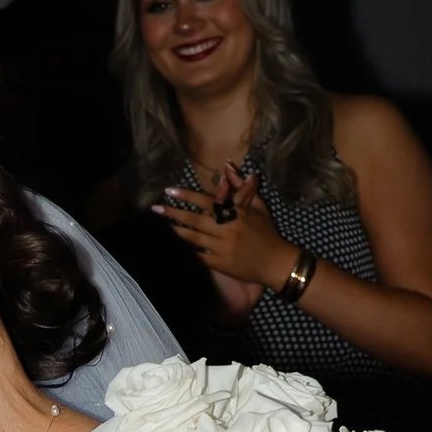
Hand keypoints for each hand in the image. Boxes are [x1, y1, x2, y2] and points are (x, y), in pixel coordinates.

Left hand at [151, 165, 294, 290]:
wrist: (276, 263)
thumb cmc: (267, 233)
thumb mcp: (259, 207)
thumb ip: (242, 188)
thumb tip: (228, 167)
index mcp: (237, 214)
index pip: (208, 201)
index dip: (187, 196)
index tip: (169, 191)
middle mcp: (228, 230)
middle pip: (196, 220)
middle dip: (174, 213)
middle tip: (156, 208)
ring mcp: (223, 248)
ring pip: (194, 238)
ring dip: (177, 231)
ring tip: (162, 226)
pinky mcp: (221, 264)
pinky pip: (200, 256)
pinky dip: (189, 250)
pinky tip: (177, 246)